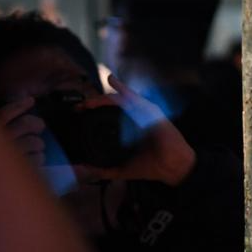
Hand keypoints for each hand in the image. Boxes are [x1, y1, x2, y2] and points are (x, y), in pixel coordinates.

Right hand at [0, 96, 45, 166]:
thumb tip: (7, 119)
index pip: (8, 110)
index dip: (21, 105)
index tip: (31, 100)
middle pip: (26, 124)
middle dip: (36, 124)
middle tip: (40, 127)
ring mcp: (10, 153)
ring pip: (34, 142)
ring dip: (39, 145)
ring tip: (39, 149)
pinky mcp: (19, 169)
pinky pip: (36, 160)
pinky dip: (40, 159)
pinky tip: (40, 159)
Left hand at [73, 75, 195, 185]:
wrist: (173, 169)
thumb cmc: (152, 166)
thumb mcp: (123, 168)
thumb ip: (105, 169)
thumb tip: (85, 170)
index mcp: (129, 127)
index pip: (108, 114)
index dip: (93, 111)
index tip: (78, 113)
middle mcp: (135, 117)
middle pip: (111, 105)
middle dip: (93, 104)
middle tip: (79, 107)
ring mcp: (143, 113)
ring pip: (119, 100)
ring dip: (102, 99)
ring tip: (89, 101)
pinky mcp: (151, 111)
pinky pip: (134, 98)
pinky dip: (123, 89)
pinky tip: (112, 81)